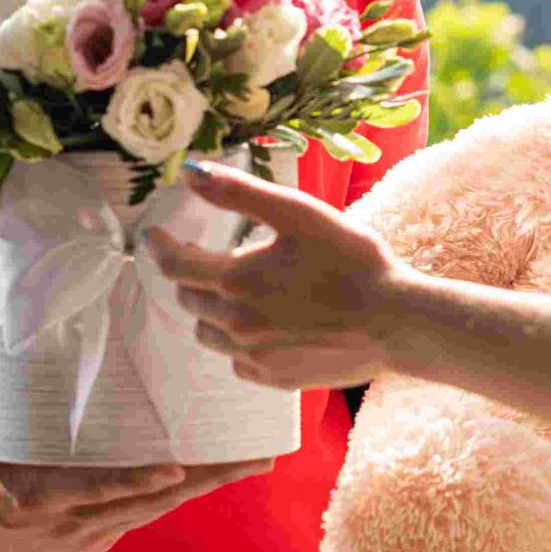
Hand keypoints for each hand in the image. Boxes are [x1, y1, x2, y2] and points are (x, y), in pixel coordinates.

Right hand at [0, 299, 272, 551]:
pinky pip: (144, 511)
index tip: (172, 470)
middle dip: (199, 481)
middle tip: (250, 458)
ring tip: (251, 459)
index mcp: (25, 498)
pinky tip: (218, 467)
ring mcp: (82, 533)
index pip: (87, 490)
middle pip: (142, 504)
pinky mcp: (94, 532)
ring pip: (152, 510)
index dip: (130, 484)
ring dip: (202, 487)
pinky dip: (181, 492)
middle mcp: (63, 523)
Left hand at [145, 158, 411, 390]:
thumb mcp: (298, 213)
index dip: (160, 246)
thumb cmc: (353, 260)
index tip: (154, 235)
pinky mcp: (276, 378)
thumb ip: (239, 193)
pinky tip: (265, 326)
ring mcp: (255, 357)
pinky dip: (239, 343)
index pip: (175, 265)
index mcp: (236, 280)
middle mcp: (236, 325)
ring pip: (209, 335)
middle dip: (190, 276)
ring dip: (211, 312)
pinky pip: (238, 362)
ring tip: (236, 293)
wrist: (396, 321)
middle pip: (189, 300)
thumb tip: (191, 172)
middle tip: (204, 257)